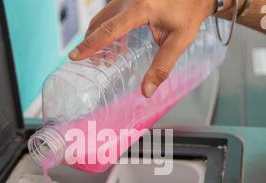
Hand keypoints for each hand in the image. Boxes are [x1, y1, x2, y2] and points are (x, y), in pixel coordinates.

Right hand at [69, 0, 216, 97]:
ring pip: (103, 16)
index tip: (75, 56)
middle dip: (90, 43)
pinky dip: (108, 30)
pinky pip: (112, 13)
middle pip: (100, 22)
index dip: (91, 44)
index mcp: (141, 7)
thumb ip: (162, 67)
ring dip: (98, 37)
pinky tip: (116, 46)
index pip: (109, 29)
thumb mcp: (179, 41)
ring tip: (102, 60)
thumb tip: (147, 91)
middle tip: (86, 63)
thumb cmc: (190, 11)